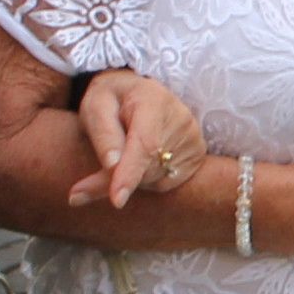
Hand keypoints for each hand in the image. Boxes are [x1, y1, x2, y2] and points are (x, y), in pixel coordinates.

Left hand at [70, 72, 206, 207]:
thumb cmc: (111, 99)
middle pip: (147, 167)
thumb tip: (112, 166)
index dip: (129, 174)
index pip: (145, 145)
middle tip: (97, 167)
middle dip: (118, 176)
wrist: (137, 92)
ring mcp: (194, 138)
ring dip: (133, 176)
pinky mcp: (198, 155)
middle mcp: (182, 119)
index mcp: (154, 100)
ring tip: (126, 149)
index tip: (116, 201)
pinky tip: (142, 157)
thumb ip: (102, 135)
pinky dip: (147, 179)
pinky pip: (165, 183)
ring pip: (155, 179)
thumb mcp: (95, 106)